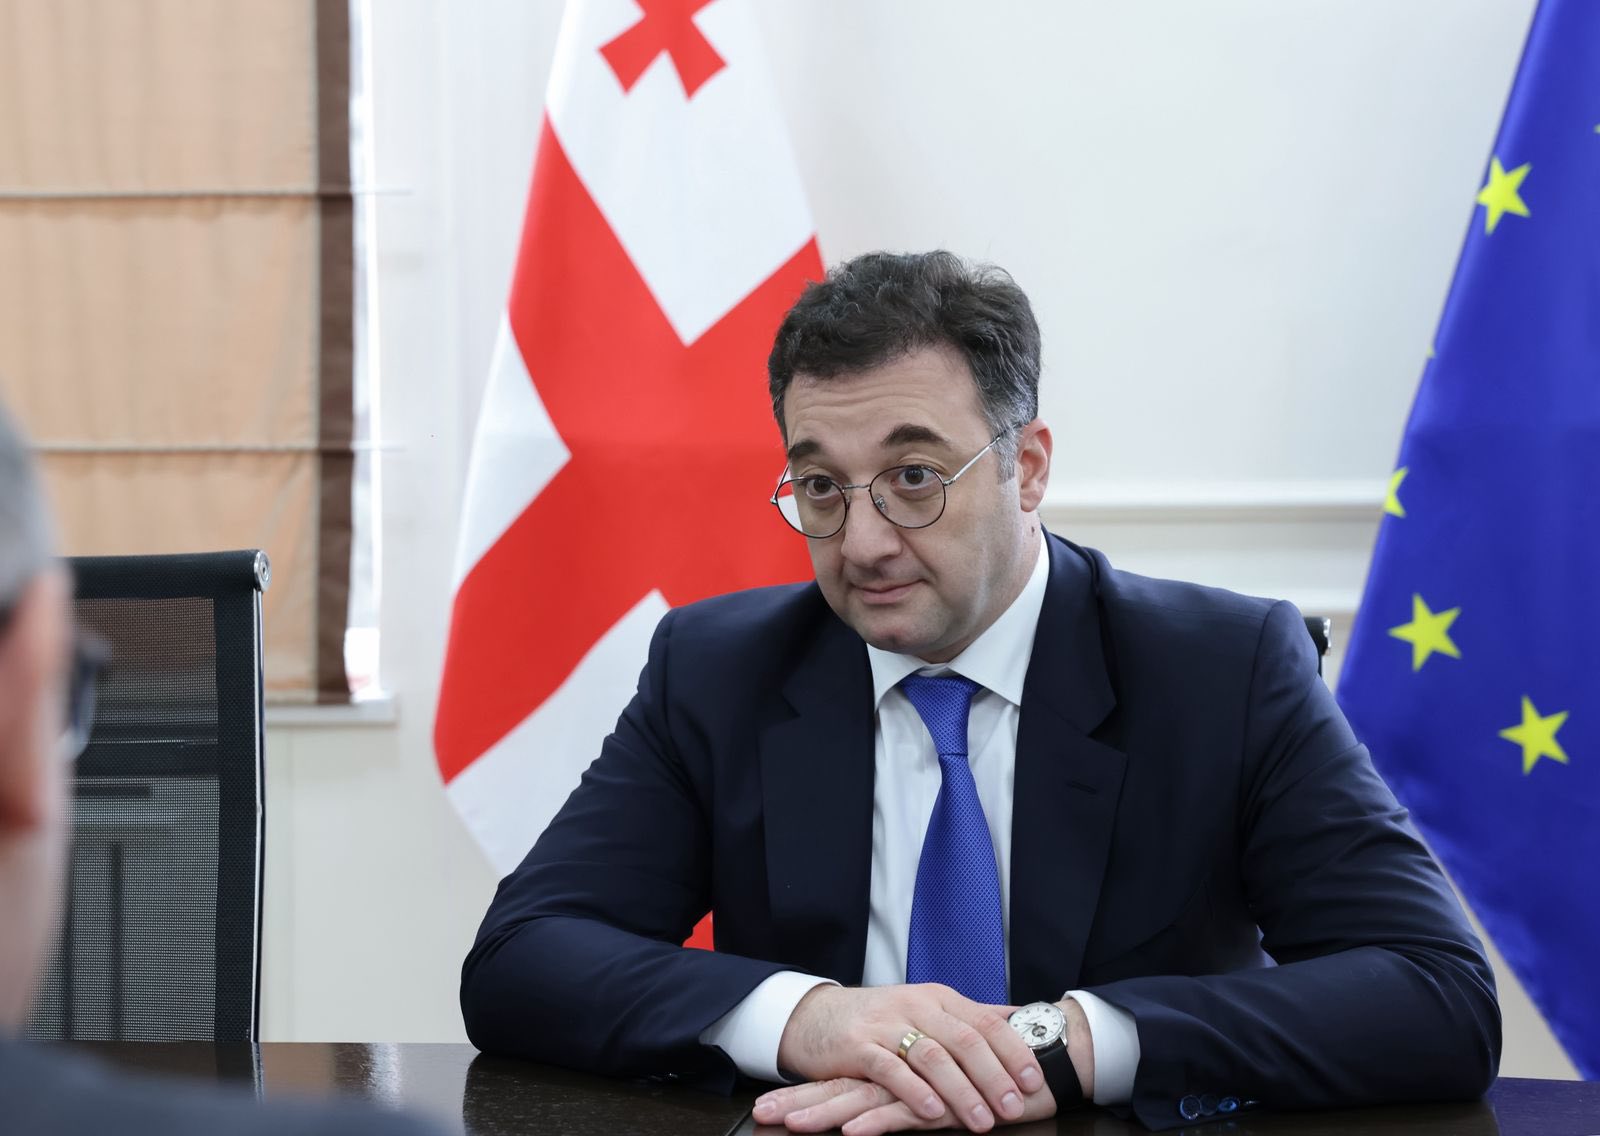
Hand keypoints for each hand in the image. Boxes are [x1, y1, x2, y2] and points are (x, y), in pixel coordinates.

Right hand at [766, 984, 1042, 1131]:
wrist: (816, 1017)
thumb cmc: (880, 1021)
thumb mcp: (927, 1011)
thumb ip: (970, 1018)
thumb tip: (1020, 1019)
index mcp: (938, 998)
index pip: (985, 1022)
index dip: (1013, 1051)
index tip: (1034, 1081)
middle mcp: (916, 1006)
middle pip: (964, 1039)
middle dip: (994, 1076)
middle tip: (1015, 1107)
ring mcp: (886, 1024)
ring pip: (932, 1055)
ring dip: (961, 1090)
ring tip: (981, 1120)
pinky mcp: (858, 1045)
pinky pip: (891, 1069)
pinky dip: (914, 1092)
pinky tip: (931, 1113)